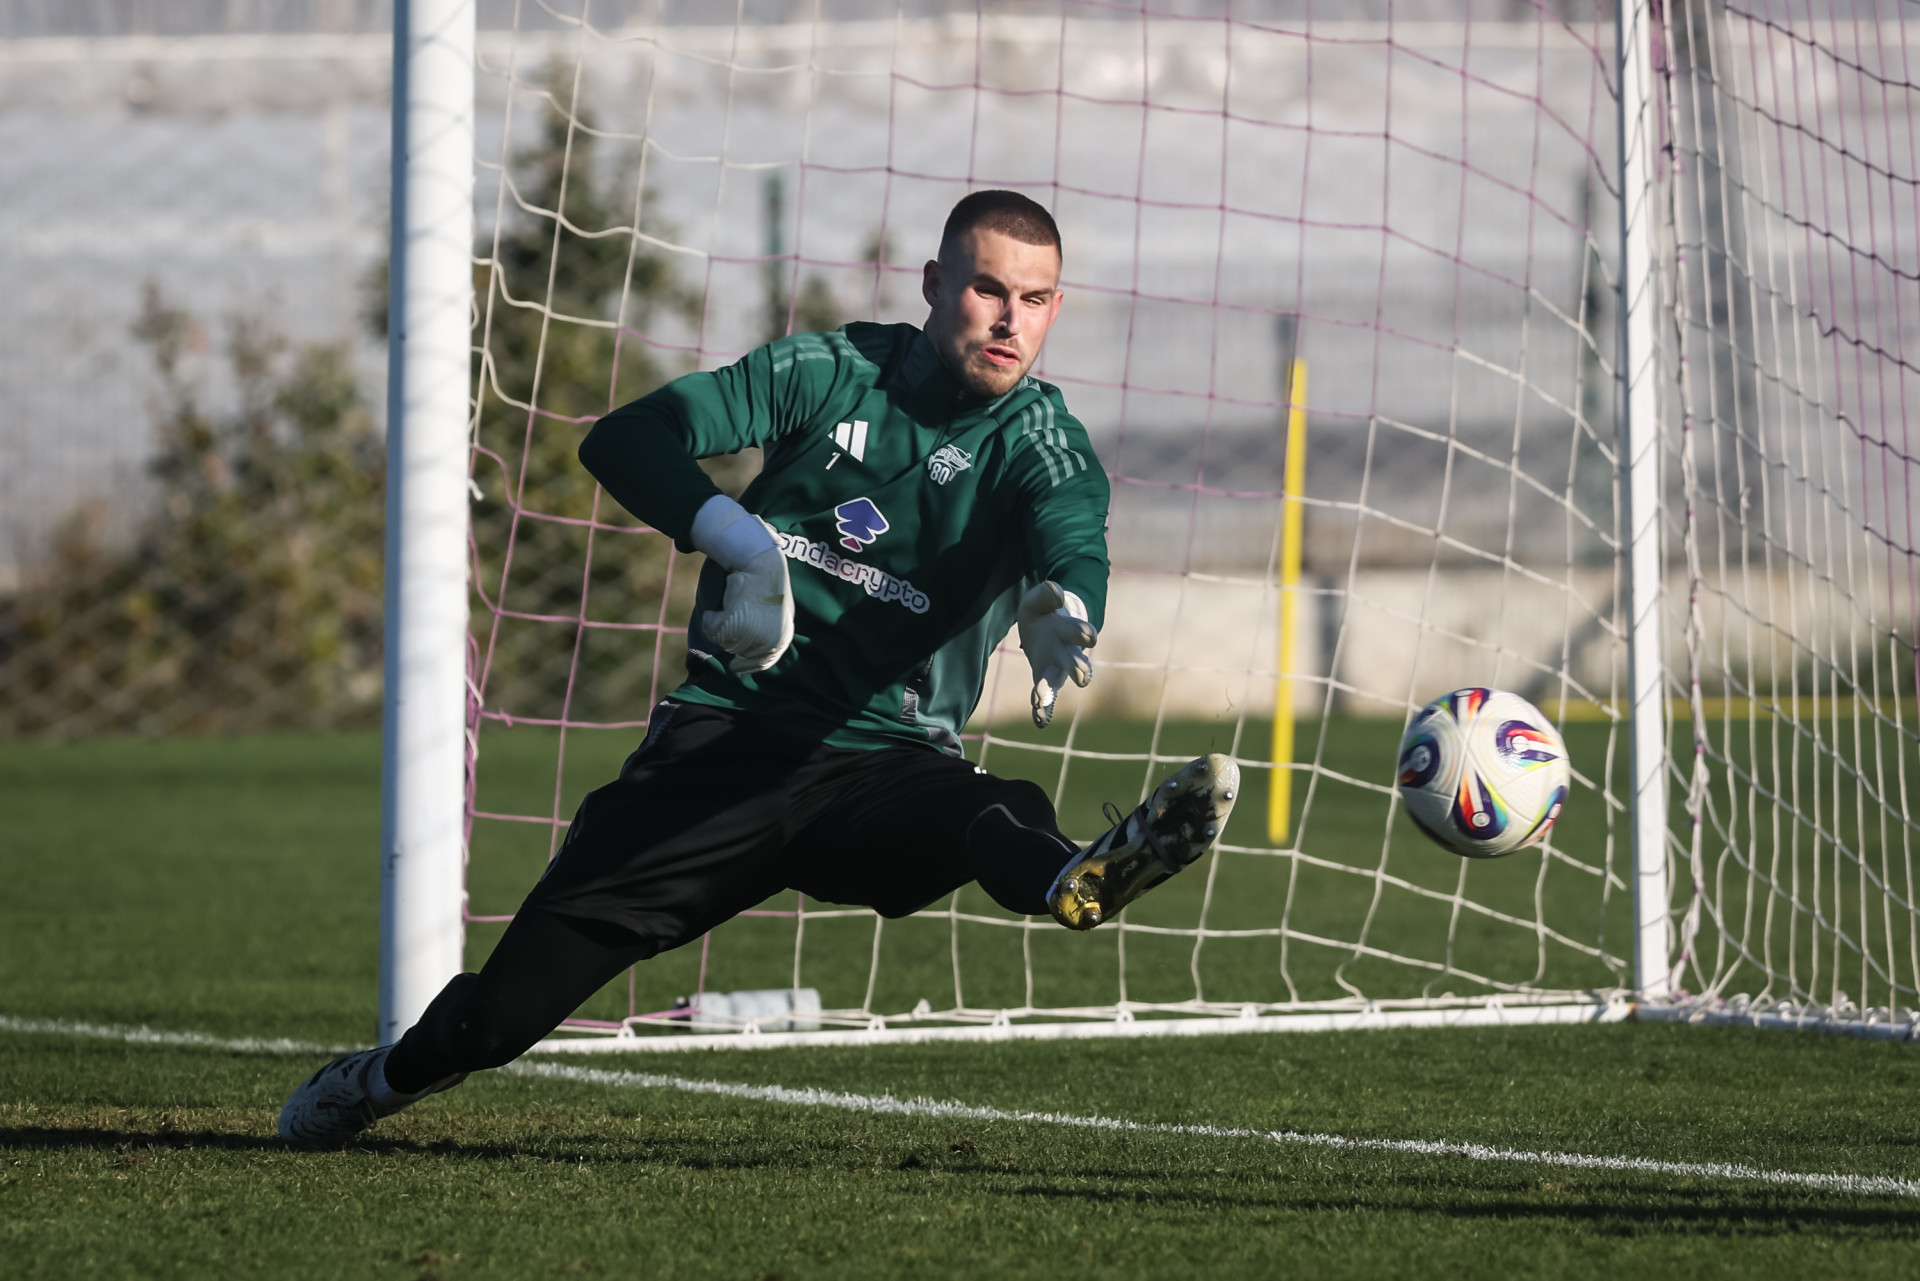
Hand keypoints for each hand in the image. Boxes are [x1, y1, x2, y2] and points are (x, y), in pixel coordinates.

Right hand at [702, 543, 793, 673]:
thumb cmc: (768, 584)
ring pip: (722, 640)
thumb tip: (750, 659)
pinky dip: (711, 616)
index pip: (762, 663)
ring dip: (721, 623)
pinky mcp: (732, 624)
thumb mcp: (778, 613)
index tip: (735, 667)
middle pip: (736, 650)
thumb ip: (770, 634)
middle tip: (737, 611)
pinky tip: (723, 603)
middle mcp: (767, 643)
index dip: (746, 665)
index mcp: (781, 640)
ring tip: (733, 604)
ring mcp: (750, 636)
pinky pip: (711, 629)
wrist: (760, 563)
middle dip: (731, 634)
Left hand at [1016, 580, 1095, 727]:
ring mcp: (1056, 667)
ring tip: (1041, 700)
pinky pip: (1046, 697)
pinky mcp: (1043, 678)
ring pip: (1058, 681)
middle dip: (1079, 669)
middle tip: (1083, 677)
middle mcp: (1067, 652)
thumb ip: (1048, 594)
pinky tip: (1040, 722)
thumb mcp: (1041, 598)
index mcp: (1069, 629)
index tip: (1090, 635)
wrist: (1047, 624)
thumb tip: (1056, 591)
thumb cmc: (1046, 611)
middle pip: (1076, 661)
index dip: (1084, 632)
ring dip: (1051, 690)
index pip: (1079, 630)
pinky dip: (1044, 709)